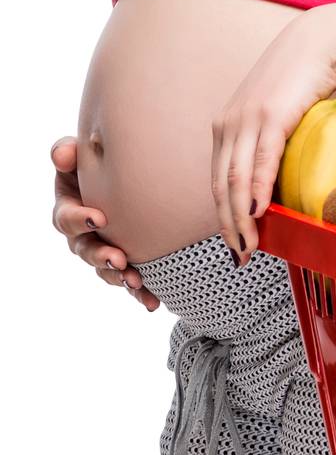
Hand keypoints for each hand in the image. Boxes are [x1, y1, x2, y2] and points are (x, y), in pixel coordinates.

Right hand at [51, 137, 159, 311]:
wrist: (130, 176)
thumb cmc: (98, 165)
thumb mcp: (79, 156)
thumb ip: (67, 152)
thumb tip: (63, 153)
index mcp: (70, 209)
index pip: (66, 218)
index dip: (79, 219)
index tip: (98, 217)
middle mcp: (83, 235)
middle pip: (86, 250)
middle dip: (100, 256)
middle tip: (117, 258)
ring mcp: (103, 251)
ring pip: (106, 270)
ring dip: (119, 277)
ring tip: (134, 281)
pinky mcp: (125, 262)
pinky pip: (129, 280)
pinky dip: (140, 293)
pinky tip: (151, 302)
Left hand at [211, 5, 335, 263]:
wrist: (323, 39)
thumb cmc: (305, 77)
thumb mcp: (277, 111)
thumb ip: (269, 140)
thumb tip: (280, 179)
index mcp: (227, 125)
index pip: (219, 179)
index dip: (223, 215)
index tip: (235, 242)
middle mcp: (230, 123)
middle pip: (222, 185)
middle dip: (228, 225)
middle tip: (240, 255)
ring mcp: (249, 119)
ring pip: (238, 179)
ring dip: (241, 217)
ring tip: (250, 246)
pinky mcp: (272, 115)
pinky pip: (262, 160)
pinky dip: (259, 189)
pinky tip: (261, 212)